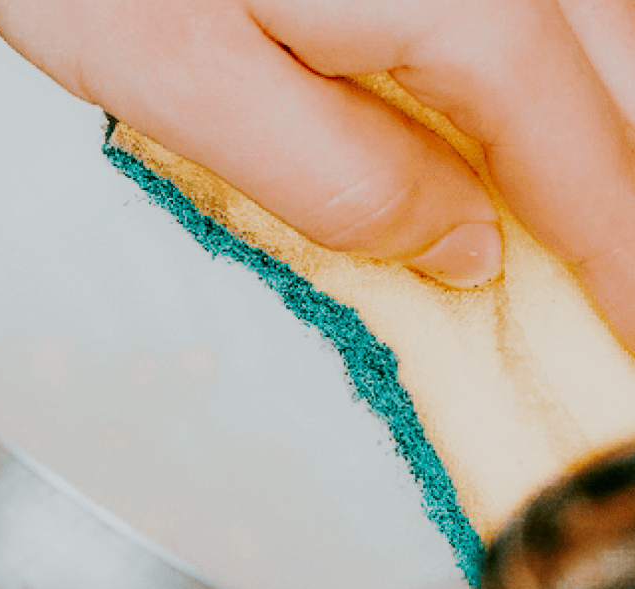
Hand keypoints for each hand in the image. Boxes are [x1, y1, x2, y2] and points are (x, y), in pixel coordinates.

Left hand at [0, 0, 634, 347]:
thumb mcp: (198, 91)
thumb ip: (341, 179)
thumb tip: (465, 249)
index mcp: (450, 2)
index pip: (581, 161)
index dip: (623, 269)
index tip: (633, 352)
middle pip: (611, 94)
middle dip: (620, 213)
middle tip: (615, 316)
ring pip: (587, 48)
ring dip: (597, 149)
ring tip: (585, 243)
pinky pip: (517, 32)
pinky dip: (539, 100)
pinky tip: (522, 145)